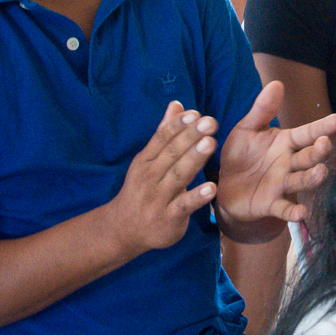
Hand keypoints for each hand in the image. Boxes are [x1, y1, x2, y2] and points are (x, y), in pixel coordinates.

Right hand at [105, 101, 219, 261]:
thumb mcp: (148, 161)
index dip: (179, 125)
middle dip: (191, 136)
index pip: (162, 138)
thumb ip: (164, 133)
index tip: (196, 113)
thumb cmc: (142, 189)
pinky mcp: (168, 218)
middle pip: (172, 154)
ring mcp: (158, 198)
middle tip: (210, 122)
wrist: (123, 230)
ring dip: (194, 159)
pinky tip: (212, 188)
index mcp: (145, 160)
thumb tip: (177, 104)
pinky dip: (197, 197)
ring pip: (178, 176)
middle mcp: (150, 177)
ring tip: (211, 144)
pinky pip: (183, 206)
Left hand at [214, 79, 335, 224]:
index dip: (321, 127)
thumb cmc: (241, 154)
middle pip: (308, 157)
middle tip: (324, 145)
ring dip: (313, 178)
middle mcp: (289, 163)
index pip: (306, 133)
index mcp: (285, 142)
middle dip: (318, 152)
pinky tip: (301, 213)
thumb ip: (262, 110)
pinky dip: (293, 212)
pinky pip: (284, 208)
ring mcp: (282, 184)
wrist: (225, 187)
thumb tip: (276, 83)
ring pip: (302, 181)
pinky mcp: (271, 204)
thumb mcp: (247, 129)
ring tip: (321, 173)